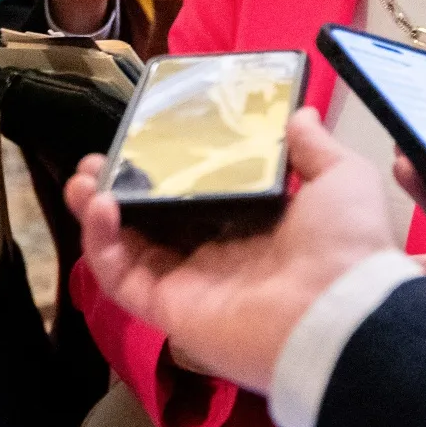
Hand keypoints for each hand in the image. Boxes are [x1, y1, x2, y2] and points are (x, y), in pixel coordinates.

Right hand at [66, 110, 394, 393]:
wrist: (341, 313)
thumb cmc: (344, 244)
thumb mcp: (340, 178)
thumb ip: (315, 148)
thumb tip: (299, 113)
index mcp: (255, 226)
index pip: (198, 196)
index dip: (168, 171)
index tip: (145, 139)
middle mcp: (218, 255)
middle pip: (153, 222)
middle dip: (120, 189)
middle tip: (96, 160)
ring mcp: (190, 284)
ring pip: (128, 250)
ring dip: (98, 214)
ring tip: (82, 179)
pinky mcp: (169, 310)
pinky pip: (122, 280)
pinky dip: (101, 246)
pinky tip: (99, 207)